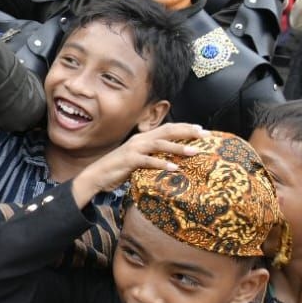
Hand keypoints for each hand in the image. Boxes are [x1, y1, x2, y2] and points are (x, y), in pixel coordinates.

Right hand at [72, 124, 205, 204]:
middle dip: (187, 132)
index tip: (201, 130)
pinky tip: (175, 168)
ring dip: (178, 147)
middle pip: (166, 132)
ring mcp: (134, 149)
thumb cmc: (119, 169)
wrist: (97, 175)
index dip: (184, 127)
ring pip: (159, 144)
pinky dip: (162, 164)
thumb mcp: (139, 159)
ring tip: (194, 151)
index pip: (167, 128)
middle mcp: (140, 140)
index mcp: (143, 138)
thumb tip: (172, 160)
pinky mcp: (129, 161)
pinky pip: (148, 161)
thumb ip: (152, 156)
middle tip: (204, 134)